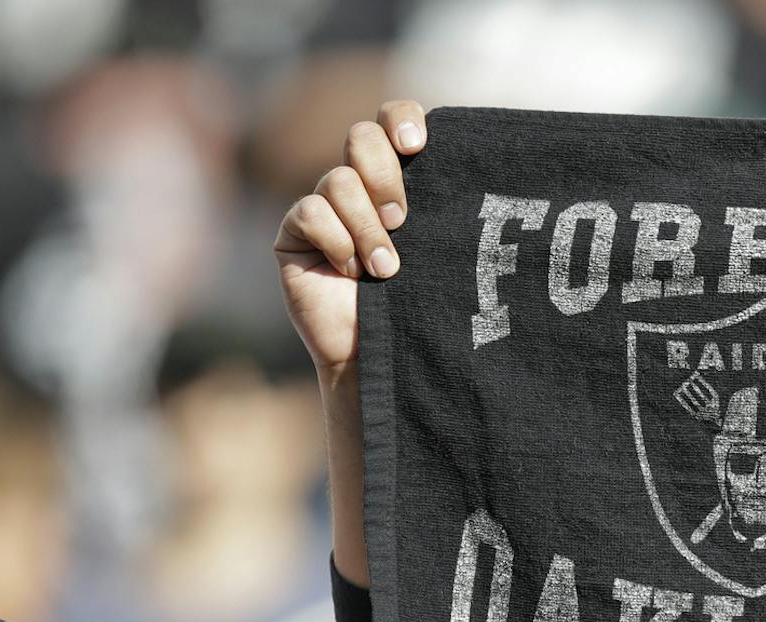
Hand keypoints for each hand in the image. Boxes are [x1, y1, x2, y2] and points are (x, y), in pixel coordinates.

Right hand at [275, 99, 426, 379]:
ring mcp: (326, 206)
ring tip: (385, 269)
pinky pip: (310, 212)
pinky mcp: (296, 231)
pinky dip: (336, 241)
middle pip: (362, 137)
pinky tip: (349, 272)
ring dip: (367, 228)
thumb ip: (443, 210)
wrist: (379, 356)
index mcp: (399, 179)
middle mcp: (360, 186)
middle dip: (385, 175)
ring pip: (339, 181)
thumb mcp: (438, 253)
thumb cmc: (418, 306)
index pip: (394, 120)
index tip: (418, 146)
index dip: (401, 120)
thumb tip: (470, 172)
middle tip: (402, 220)